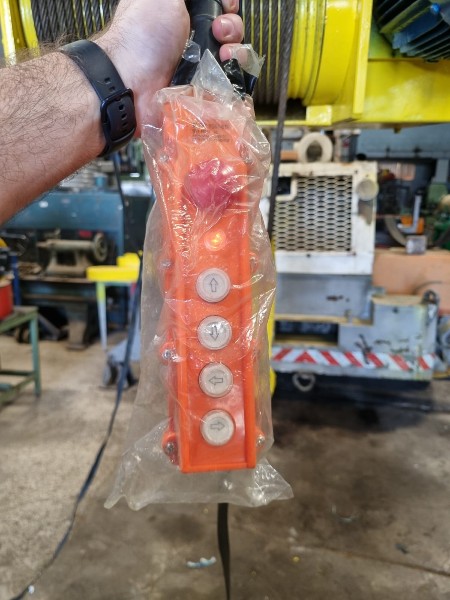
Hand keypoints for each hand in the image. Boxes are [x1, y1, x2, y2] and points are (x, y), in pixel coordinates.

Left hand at [97, 0, 243, 134]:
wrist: (130, 81)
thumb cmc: (141, 34)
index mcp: (178, 13)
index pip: (213, 7)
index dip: (225, 4)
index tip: (225, 5)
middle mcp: (189, 39)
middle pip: (227, 30)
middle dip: (231, 27)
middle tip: (218, 30)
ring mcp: (196, 66)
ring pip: (231, 56)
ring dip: (236, 50)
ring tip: (224, 53)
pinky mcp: (200, 90)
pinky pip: (226, 83)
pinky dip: (232, 75)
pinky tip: (225, 68)